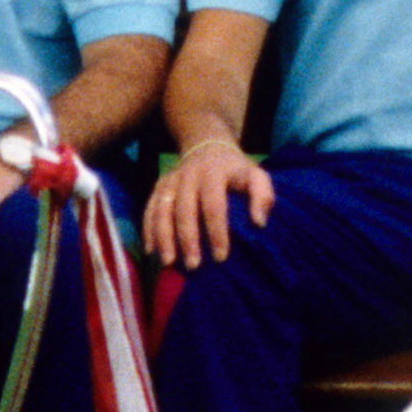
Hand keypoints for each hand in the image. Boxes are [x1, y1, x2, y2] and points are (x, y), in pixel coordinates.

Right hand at [144, 142, 273, 269]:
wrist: (207, 144)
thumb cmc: (235, 169)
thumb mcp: (256, 175)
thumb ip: (262, 195)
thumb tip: (259, 223)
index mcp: (214, 173)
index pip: (214, 205)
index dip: (216, 231)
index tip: (221, 257)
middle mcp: (189, 175)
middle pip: (184, 209)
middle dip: (187, 239)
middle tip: (193, 266)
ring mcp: (171, 179)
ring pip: (162, 209)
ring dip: (163, 237)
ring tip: (169, 263)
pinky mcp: (159, 185)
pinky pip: (150, 208)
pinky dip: (148, 230)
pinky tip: (152, 251)